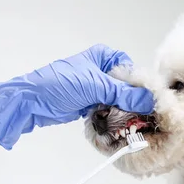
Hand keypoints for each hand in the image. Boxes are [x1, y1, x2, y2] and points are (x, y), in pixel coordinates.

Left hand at [0, 44, 153, 148]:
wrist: (32, 102)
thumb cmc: (58, 84)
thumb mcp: (94, 86)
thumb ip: (123, 93)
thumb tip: (148, 99)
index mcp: (104, 56)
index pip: (132, 71)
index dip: (141, 86)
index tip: (151, 101)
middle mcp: (102, 71)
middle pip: (127, 88)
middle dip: (132, 102)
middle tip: (142, 116)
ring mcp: (96, 88)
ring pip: (118, 101)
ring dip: (122, 112)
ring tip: (129, 123)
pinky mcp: (90, 104)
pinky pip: (108, 111)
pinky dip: (112, 118)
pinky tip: (117, 126)